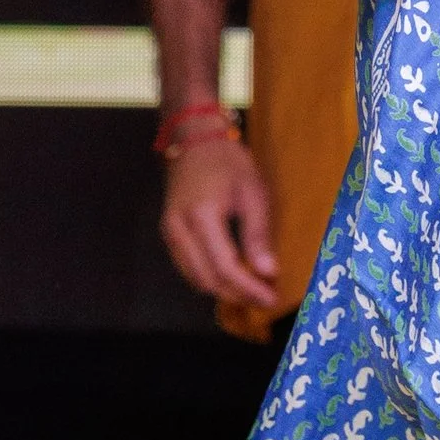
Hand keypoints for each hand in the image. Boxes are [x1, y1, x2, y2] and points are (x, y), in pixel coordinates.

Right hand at [161, 132, 283, 308]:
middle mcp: (178, 229)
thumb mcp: (253, 193)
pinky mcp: (168, 234)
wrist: (195, 141)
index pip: (225, 267)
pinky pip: (187, 268)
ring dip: (223, 290)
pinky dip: (210, 278)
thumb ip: (257, 234)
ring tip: (252, 290)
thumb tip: (268, 272)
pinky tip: (232, 277)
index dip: (248, 288)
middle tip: (265, 298)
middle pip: (207, 279)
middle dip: (237, 294)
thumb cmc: (228, 162)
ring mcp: (169, 233)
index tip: (271, 298)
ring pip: (194, 278)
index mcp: (202, 216)